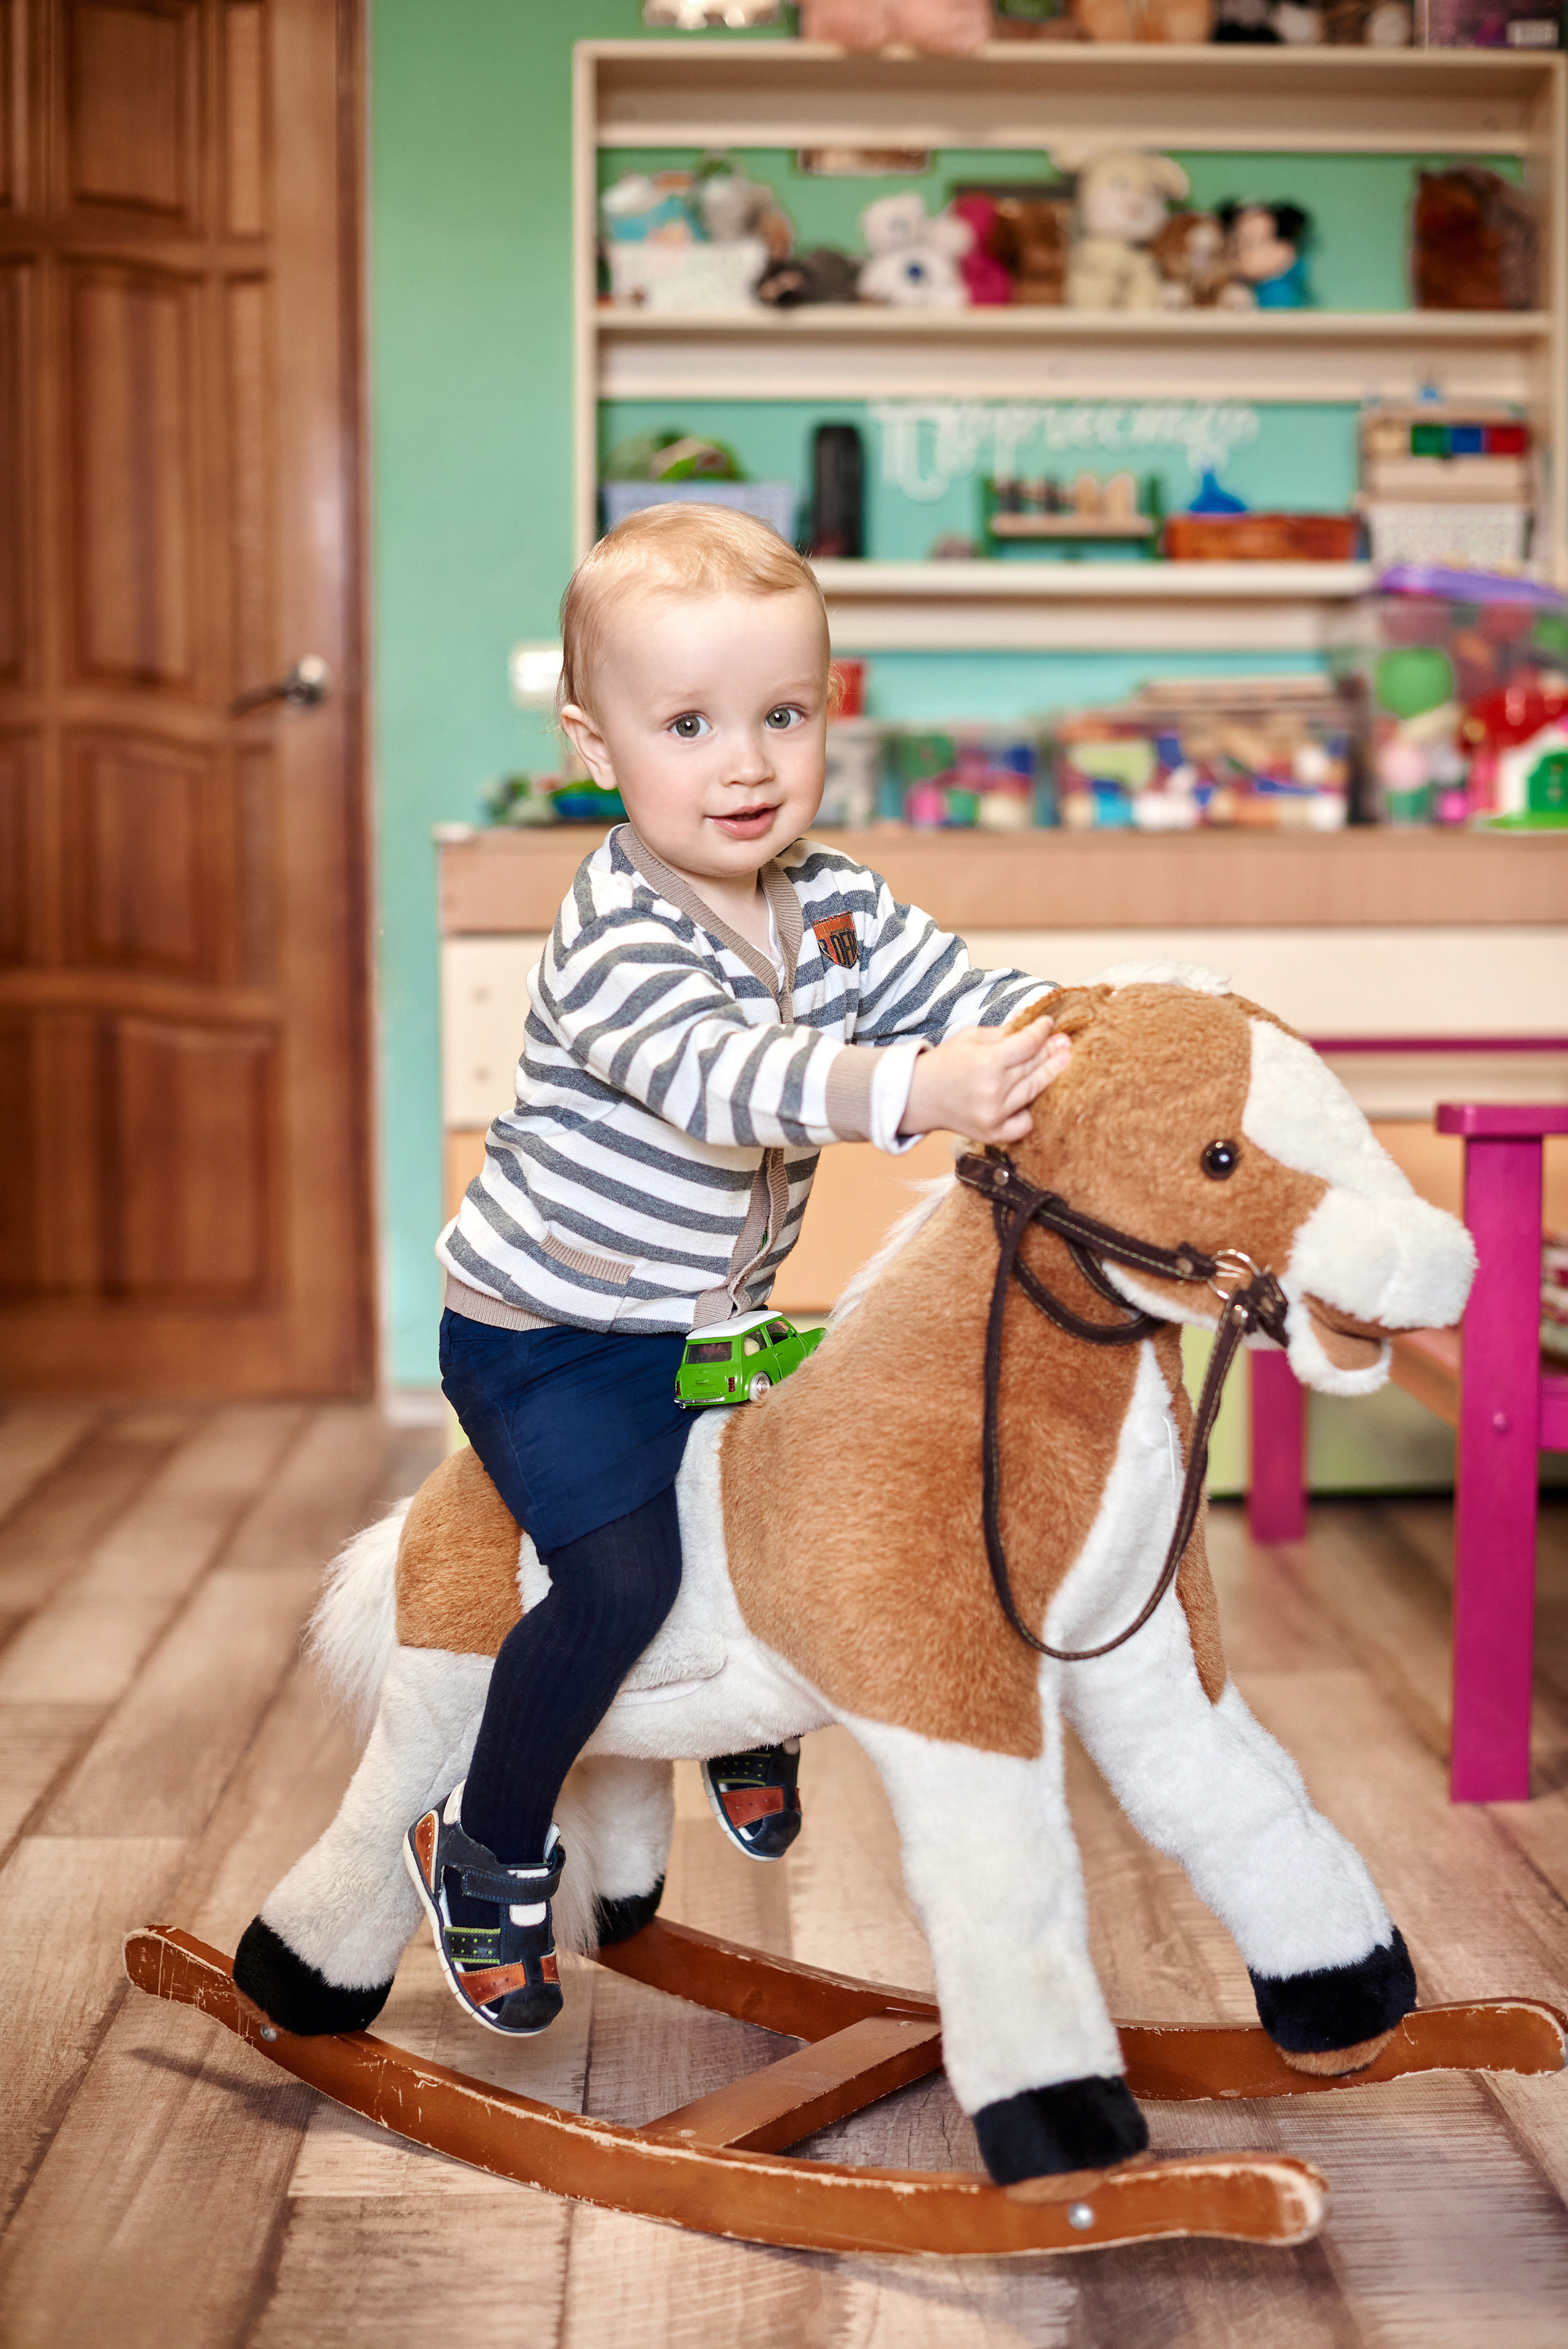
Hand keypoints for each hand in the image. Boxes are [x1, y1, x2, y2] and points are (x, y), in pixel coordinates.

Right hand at [899, 1019, 1070, 1145]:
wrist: (918, 1096)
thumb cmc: (944, 1063)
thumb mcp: (970, 1038)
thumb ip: (1003, 1034)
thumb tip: (1034, 1028)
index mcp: (987, 1062)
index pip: (1027, 1044)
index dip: (1041, 1031)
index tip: (1048, 1024)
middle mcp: (994, 1090)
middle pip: (1034, 1067)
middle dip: (1052, 1051)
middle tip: (1066, 1041)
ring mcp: (995, 1115)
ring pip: (1034, 1091)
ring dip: (1050, 1074)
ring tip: (1063, 1060)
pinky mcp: (993, 1133)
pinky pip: (1024, 1123)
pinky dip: (1028, 1111)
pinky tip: (1028, 1099)